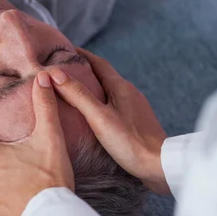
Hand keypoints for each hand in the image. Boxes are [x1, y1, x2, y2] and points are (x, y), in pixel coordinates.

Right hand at [49, 48, 169, 194]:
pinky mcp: (137, 122)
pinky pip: (115, 105)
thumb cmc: (130, 142)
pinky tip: (93, 114)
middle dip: (84, 70)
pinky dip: (100, 102)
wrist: (161, 165)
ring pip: (109, 91)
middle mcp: (130, 92)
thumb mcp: (99, 117)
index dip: (81, 55)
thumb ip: (78, 95)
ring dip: (92, 87)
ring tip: (74, 92)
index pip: (98, 63)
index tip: (64, 50)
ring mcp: (135, 107)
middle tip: (64, 70)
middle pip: (104, 75)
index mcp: (121, 87)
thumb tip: (56, 74)